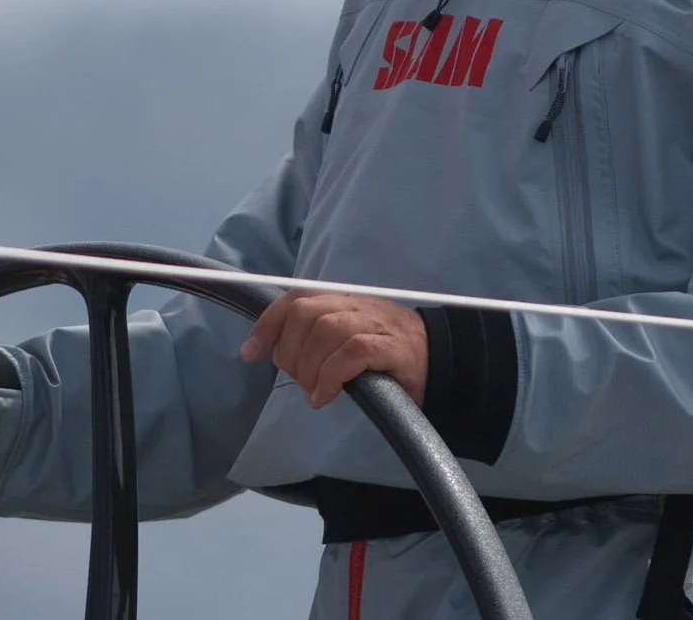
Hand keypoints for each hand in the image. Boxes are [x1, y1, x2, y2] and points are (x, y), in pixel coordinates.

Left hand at [239, 293, 428, 408]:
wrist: (442, 361)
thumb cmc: (388, 355)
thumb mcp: (348, 339)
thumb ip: (316, 337)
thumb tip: (273, 350)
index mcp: (344, 302)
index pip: (296, 298)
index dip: (268, 324)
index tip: (250, 353)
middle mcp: (359, 306)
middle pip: (306, 314)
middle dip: (291, 352)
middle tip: (301, 379)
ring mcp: (377, 324)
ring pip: (327, 331)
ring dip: (311, 368)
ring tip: (317, 390)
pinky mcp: (393, 348)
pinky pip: (353, 353)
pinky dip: (332, 375)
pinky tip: (328, 394)